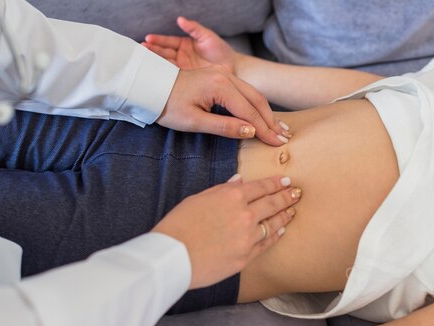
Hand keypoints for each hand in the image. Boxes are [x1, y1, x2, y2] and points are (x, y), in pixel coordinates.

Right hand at [142, 16, 235, 72]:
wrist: (231, 69)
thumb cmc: (221, 51)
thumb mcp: (208, 37)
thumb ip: (194, 29)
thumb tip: (180, 19)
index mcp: (184, 44)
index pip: (167, 41)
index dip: (158, 40)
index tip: (148, 39)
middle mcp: (180, 56)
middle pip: (163, 53)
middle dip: (152, 51)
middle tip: (141, 50)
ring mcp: (181, 69)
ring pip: (165, 65)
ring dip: (154, 63)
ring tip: (143, 61)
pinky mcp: (185, 80)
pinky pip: (172, 77)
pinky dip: (164, 76)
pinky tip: (154, 75)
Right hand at [152, 175, 300, 288]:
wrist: (173, 257)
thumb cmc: (179, 225)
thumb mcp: (198, 199)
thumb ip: (222, 190)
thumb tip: (239, 182)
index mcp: (232, 196)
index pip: (261, 187)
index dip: (276, 183)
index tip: (286, 180)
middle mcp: (245, 215)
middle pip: (273, 203)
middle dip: (287, 196)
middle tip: (297, 193)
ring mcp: (248, 237)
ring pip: (274, 224)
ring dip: (285, 215)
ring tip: (292, 210)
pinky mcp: (246, 257)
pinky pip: (267, 244)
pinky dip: (276, 235)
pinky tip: (281, 230)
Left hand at [156, 65, 289, 145]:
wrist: (149, 87)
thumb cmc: (167, 106)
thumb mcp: (194, 122)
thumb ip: (224, 127)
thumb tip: (250, 131)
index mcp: (220, 86)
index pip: (249, 112)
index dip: (264, 130)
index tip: (276, 144)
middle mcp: (225, 76)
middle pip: (256, 100)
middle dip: (271, 120)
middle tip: (284, 138)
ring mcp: (222, 73)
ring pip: (252, 93)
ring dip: (266, 112)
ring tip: (278, 128)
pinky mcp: (219, 75)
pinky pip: (244, 90)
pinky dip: (255, 104)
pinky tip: (262, 114)